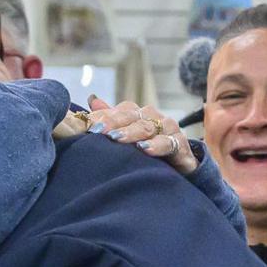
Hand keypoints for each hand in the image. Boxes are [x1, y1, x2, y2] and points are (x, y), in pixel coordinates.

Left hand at [81, 95, 197, 173]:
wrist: (182, 167)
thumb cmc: (150, 150)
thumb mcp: (128, 136)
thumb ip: (111, 118)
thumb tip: (92, 99)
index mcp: (138, 114)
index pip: (118, 111)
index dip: (101, 117)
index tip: (85, 125)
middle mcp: (153, 117)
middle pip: (131, 117)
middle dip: (112, 122)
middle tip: (97, 130)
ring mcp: (168, 129)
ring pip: (147, 128)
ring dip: (131, 132)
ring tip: (116, 138)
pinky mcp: (181, 145)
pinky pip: (169, 143)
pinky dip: (157, 146)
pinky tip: (145, 149)